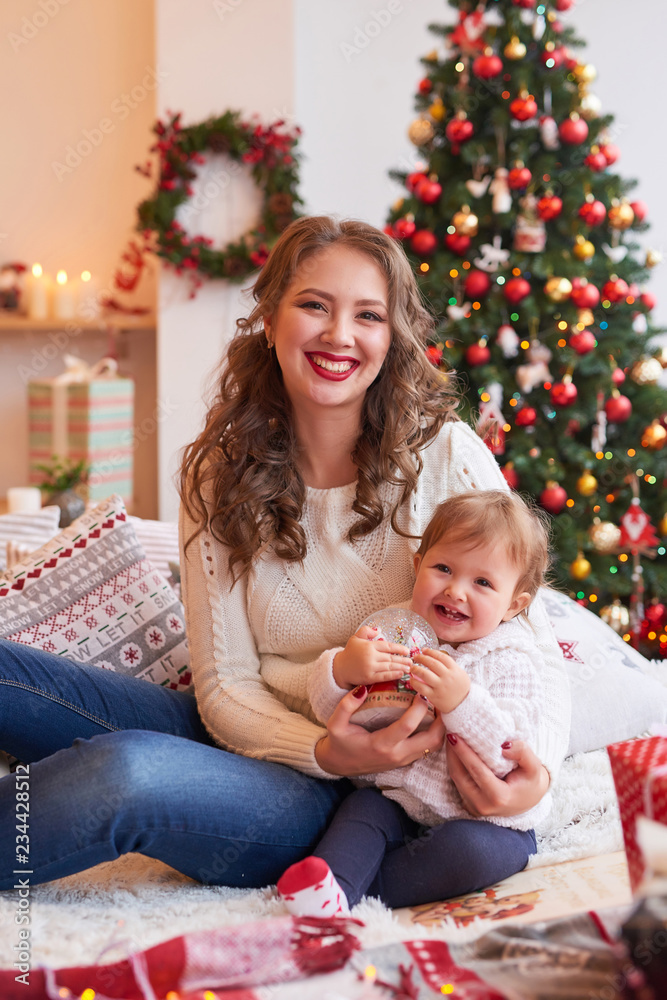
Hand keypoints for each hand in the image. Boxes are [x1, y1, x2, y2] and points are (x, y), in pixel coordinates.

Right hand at [315, 685, 445, 776]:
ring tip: (439, 708)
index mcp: (381, 744)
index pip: (407, 727)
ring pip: (433, 746)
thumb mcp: (335, 724)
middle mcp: (396, 754)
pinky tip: (431, 719)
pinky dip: (434, 734)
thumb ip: (346, 705)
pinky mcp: (405, 761)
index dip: (418, 709)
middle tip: (440, 701)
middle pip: (430, 740)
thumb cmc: (339, 743)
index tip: (421, 693)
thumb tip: (363, 689)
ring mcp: (403, 760)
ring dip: (440, 728)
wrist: (338, 765)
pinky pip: (427, 749)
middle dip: (440, 721)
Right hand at [332, 626, 412, 689]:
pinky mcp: (369, 678)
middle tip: (412, 661)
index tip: (407, 650)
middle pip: (390, 657)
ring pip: (389, 667)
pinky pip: (384, 676)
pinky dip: (393, 675)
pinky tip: (400, 674)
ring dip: (401, 667)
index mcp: (369, 646)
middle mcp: (370, 656)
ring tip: (409, 668)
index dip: (399, 648)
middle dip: (403, 659)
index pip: (387, 646)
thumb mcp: (356, 638)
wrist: (339, 668)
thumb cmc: (349, 652)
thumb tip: (379, 630)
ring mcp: (370, 668)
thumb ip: (366, 631)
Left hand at [409, 648, 470, 713]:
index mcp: (454, 670)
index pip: (441, 657)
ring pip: (425, 674)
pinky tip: (411, 679)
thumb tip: (435, 657)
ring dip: (416, 669)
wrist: (464, 705)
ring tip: (412, 667)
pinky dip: (414, 682)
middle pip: (432, 663)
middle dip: (422, 658)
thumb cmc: (461, 688)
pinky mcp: (434, 696)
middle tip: (415, 656)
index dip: (431, 652)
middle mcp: (447, 677)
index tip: (424, 650)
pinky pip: (421, 687)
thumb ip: (450, 666)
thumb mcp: (460, 674)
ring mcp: (440, 687)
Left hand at [445, 736, 549, 817]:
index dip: (463, 751)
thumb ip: (523, 753)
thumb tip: (504, 745)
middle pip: (460, 775)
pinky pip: (457, 783)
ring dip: (451, 758)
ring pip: (456, 779)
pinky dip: (455, 765)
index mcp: (499, 797)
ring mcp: (474, 807)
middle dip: (452, 752)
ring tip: (451, 737)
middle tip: (450, 731)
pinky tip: (456, 751)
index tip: (454, 734)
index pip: (476, 770)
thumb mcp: (534, 767)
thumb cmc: (530, 782)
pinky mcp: (468, 805)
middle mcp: (483, 805)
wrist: (529, 799)